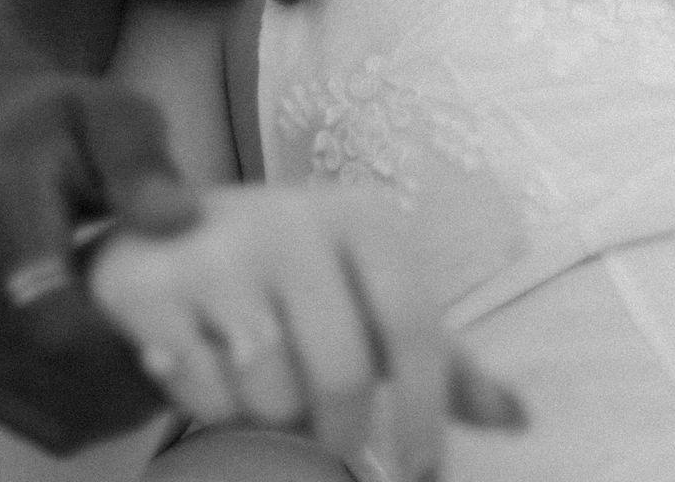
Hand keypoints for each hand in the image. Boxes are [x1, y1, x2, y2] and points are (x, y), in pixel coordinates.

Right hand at [0, 75, 200, 452]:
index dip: (112, 335)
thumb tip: (179, 218)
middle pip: (40, 359)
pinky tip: (126, 386)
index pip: (42, 300)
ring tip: (170, 369)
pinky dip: (76, 413)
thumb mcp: (117, 113)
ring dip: (106, 401)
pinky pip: (14, 412)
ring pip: (30, 397)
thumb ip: (143, 160)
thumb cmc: (71, 124)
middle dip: (123, 372)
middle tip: (197, 359)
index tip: (183, 331)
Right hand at [88, 184, 525, 481]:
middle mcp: (296, 221)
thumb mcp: (374, 302)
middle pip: (341, 372)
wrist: (168, 237)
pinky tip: (207, 363)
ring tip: (259, 375)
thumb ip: (443, 363)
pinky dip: (210, 401)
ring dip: (268, 413)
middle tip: (330, 441)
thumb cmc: (300, 280)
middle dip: (338, 430)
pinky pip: (201, 391)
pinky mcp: (153, 288)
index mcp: (363, 219)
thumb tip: (522, 419)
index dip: (422, 408)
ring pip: (267, 392)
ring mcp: (220, 251)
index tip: (421, 472)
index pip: (413, 323)